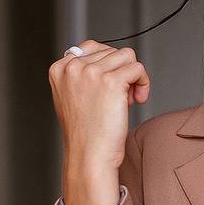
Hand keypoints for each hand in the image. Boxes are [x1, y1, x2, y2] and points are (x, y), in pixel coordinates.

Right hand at [48, 37, 151, 170]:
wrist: (89, 156)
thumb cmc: (86, 133)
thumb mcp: (73, 97)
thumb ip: (83, 75)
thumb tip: (110, 58)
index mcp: (60, 69)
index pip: (92, 48)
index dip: (107, 67)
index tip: (109, 89)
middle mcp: (73, 67)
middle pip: (112, 51)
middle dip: (120, 73)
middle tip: (119, 99)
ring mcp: (90, 72)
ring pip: (127, 56)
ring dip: (133, 77)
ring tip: (127, 99)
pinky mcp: (110, 81)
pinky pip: (138, 68)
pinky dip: (143, 82)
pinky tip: (137, 100)